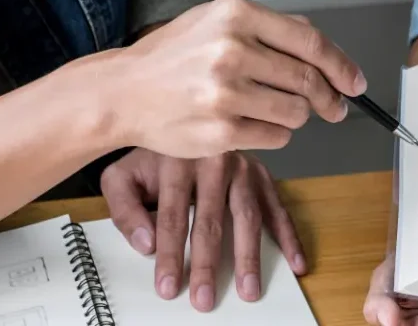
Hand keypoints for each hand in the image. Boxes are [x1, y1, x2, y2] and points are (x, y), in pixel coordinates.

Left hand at [100, 148, 305, 311]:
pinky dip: (289, 236)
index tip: (168, 286)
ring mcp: (244, 167)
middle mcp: (215, 160)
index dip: (171, 254)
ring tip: (249, 289)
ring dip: (249, 256)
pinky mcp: (263, 175)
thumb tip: (146, 243)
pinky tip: (295, 262)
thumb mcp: (122, 176)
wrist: (181, 119)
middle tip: (204, 298)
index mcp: (178, 159)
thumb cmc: (153, 156)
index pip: (173, 215)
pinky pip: (278, 208)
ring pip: (248, 216)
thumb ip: (125, 209)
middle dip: (207, 263)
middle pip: (211, 219)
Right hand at [102, 0, 365, 157]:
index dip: (341, 66)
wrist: (123, 93)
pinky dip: (274, 134)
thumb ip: (268, 30)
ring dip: (296, 116)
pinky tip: (251, 125)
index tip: (354, 82)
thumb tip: (321, 50)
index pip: (310, 43)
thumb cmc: (170, 59)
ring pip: (297, 112)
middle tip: (333, 108)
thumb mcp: (214, 22)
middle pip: (308, 81)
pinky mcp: (222, 132)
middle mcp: (231, 51)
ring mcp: (227, 94)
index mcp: (235, 16)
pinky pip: (277, 138)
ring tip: (271, 110)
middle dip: (328, 99)